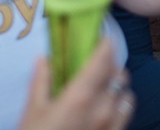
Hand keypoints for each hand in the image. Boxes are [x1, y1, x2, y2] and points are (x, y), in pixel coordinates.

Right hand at [15, 39, 132, 129]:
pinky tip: (107, 108)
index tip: (102, 38)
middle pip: (119, 73)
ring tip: (103, 87)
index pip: (104, 58)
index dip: (106, 44)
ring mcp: (112, 124)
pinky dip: (121, 104)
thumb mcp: (32, 111)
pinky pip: (126, 113)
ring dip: (118, 86)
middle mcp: (103, 107)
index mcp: (81, 95)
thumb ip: (41, 81)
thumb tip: (43, 58)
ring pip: (127, 93)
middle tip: (97, 65)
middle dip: (110, 66)